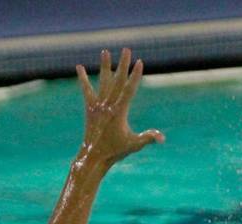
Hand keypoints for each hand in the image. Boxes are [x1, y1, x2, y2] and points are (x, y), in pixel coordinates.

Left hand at [75, 48, 163, 166]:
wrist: (94, 156)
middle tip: (126, 49)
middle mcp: (107, 105)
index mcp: (119, 112)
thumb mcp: (134, 144)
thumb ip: (148, 138)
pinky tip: (80, 67)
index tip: (139, 62)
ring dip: (105, 66)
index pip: (129, 90)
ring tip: (105, 51)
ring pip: (103, 82)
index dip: (135, 76)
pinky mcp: (90, 109)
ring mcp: (98, 106)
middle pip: (117, 81)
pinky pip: (87, 91)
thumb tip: (162, 137)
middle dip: (123, 64)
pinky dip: (84, 79)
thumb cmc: (116, 151)